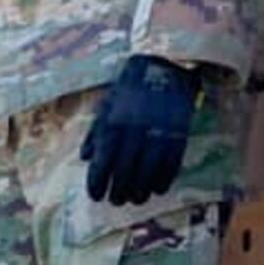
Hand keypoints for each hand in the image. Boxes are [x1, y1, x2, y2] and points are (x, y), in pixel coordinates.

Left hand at [81, 56, 198, 208]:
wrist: (165, 65)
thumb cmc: (130, 89)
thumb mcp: (106, 106)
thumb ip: (95, 133)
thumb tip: (85, 159)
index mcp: (113, 126)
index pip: (101, 167)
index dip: (96, 186)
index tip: (96, 195)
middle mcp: (134, 134)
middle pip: (123, 176)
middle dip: (118, 193)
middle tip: (116, 200)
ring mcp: (157, 136)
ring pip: (147, 177)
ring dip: (140, 193)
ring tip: (135, 198)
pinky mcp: (177, 136)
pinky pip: (169, 168)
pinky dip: (162, 183)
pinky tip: (157, 188)